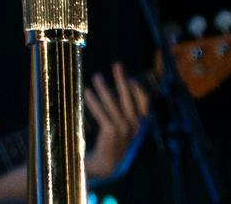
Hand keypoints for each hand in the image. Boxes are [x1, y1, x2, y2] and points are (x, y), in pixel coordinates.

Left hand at [84, 61, 151, 180]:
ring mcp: (124, 130)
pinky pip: (102, 113)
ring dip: (104, 88)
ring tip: (96, 76)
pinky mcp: (111, 133)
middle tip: (117, 64)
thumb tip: (118, 88)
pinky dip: (94, 101)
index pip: (144, 102)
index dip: (137, 89)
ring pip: (113, 103)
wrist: (106, 166)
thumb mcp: (123, 128)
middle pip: (129, 98)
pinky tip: (86, 92)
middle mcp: (134, 127)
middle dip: (122, 80)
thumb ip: (123, 112)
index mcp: (140, 125)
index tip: (130, 80)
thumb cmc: (112, 144)